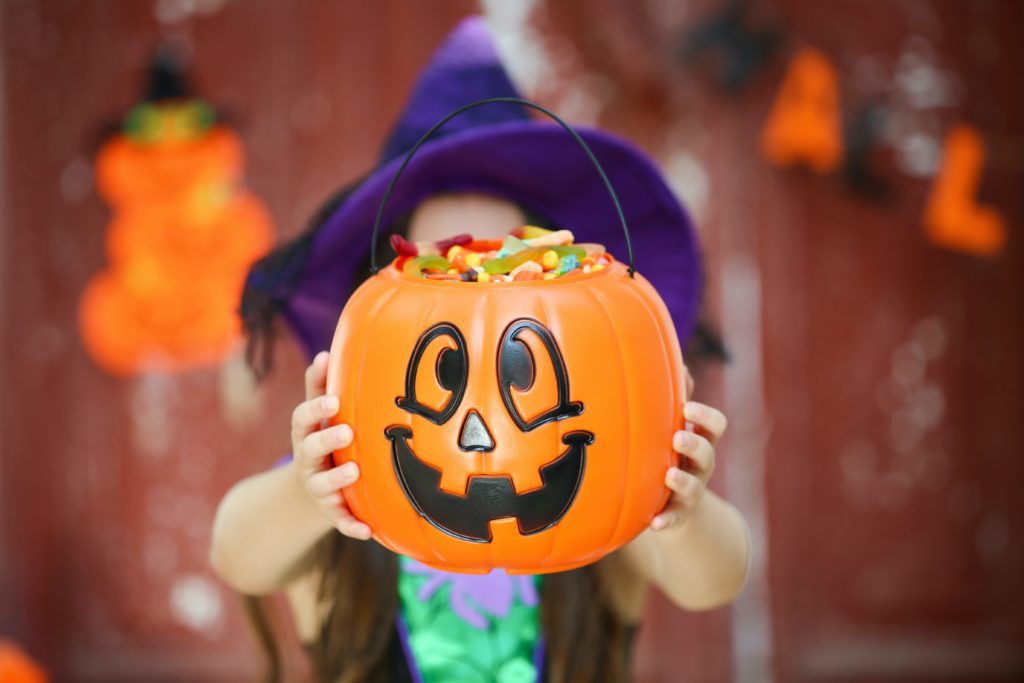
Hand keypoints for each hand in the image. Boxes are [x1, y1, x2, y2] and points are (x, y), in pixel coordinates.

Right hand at [290, 350, 371, 539]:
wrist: (311, 492)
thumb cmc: (322, 441)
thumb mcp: (318, 418)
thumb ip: (320, 388)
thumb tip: (325, 352)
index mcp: (306, 435)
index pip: (302, 419)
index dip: (315, 408)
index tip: (333, 399)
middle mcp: (308, 462)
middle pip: (309, 450)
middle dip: (326, 440)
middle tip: (346, 431)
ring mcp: (318, 488)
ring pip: (322, 486)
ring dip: (336, 479)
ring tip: (353, 470)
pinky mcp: (331, 512)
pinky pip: (340, 522)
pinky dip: (352, 526)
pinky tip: (367, 531)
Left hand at [651, 373, 727, 531]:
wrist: (677, 506)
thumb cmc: (672, 454)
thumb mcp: (676, 426)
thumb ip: (677, 397)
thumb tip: (677, 362)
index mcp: (700, 439)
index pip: (714, 425)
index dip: (705, 416)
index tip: (688, 408)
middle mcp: (700, 465)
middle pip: (707, 453)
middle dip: (695, 444)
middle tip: (677, 437)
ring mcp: (690, 491)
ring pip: (693, 486)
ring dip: (683, 480)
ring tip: (669, 476)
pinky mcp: (677, 515)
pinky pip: (674, 519)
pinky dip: (666, 521)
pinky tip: (655, 524)